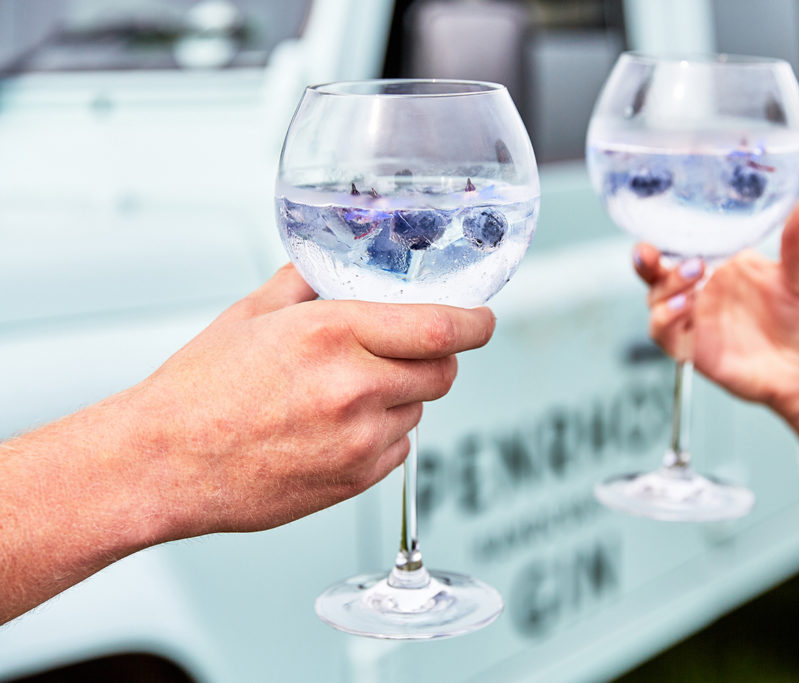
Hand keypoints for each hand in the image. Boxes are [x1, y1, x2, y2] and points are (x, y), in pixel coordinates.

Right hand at [127, 264, 496, 537]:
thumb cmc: (199, 390)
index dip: (474, 323)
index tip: (481, 319)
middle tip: (402, 352)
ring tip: (347, 392)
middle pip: (443, 370)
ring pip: (421, 408)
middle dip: (435, 357)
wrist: (163, 464)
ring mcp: (359, 439)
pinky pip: (399, 447)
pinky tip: (338, 426)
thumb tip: (341, 265)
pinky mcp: (355, 479)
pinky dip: (385, 432)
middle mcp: (355, 387)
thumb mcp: (252, 314)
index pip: (441, 326)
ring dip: (403, 394)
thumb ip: (309, 283)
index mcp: (332, 333)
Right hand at [635, 200, 798, 483]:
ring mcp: (695, 321)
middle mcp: (702, 292)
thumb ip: (796, 243)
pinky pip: (665, 335)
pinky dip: (666, 321)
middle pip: (657, 273)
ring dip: (664, 290)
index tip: (660, 232)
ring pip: (657, 301)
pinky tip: (682, 310)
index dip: (663, 237)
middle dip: (646, 262)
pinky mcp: (693, 350)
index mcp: (722, 266)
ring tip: (689, 282)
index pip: (682, 246)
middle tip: (652, 254)